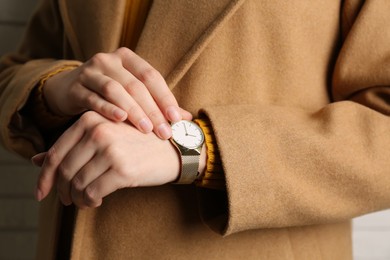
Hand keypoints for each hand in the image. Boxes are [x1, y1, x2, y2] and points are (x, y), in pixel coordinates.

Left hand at [34, 111, 180, 207]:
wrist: (175, 148)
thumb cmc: (139, 142)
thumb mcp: (105, 136)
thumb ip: (72, 145)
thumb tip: (36, 160)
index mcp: (91, 118)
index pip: (55, 151)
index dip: (44, 176)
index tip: (42, 191)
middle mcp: (98, 131)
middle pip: (63, 169)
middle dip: (60, 190)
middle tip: (66, 200)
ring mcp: (110, 149)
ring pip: (76, 183)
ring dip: (76, 198)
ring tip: (84, 201)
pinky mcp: (122, 169)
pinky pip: (92, 192)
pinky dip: (89, 202)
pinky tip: (96, 202)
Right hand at [44, 47, 191, 138]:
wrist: (69, 90)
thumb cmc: (109, 93)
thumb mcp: (133, 93)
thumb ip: (158, 103)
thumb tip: (187, 118)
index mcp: (127, 58)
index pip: (151, 76)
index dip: (165, 97)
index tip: (177, 118)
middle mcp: (108, 60)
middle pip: (136, 85)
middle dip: (152, 110)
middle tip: (164, 132)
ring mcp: (90, 72)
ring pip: (115, 89)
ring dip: (133, 110)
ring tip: (146, 129)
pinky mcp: (75, 88)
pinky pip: (93, 98)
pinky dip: (108, 109)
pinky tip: (120, 120)